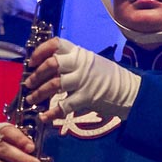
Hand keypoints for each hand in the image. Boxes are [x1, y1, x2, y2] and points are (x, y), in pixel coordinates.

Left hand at [24, 38, 139, 118]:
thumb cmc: (110, 79)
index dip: (40, 51)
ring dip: (39, 93)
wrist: (132, 92)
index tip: (32, 61)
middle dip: (36, 76)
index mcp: (81, 54)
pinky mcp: (87, 97)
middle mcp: (81, 65)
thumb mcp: (93, 64)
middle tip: (29, 84)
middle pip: (51, 65)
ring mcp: (84, 80)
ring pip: (54, 85)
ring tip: (32, 99)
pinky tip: (45, 117)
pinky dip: (51, 113)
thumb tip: (49, 70)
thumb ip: (74, 64)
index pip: (56, 44)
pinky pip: (64, 105)